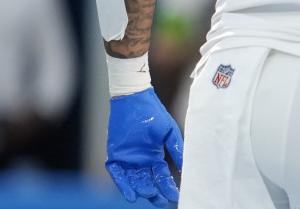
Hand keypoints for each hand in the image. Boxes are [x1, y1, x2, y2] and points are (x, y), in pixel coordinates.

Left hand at [106, 87, 183, 206]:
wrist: (134, 99)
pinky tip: (130, 194)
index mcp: (154, 155)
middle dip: (153, 192)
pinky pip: (117, 173)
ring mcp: (127, 159)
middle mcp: (140, 160)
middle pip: (147, 181)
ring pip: (133, 180)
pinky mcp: (115, 155)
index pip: (161, 176)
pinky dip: (122, 184)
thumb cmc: (154, 113)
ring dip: (139, 189)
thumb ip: (176, 148)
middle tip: (160, 200)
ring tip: (147, 195)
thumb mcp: (169, 131)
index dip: (167, 186)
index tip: (174, 196)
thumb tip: (184, 166)